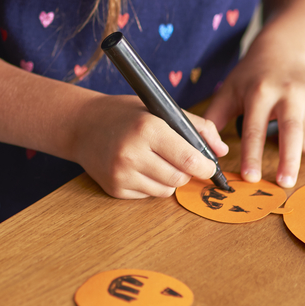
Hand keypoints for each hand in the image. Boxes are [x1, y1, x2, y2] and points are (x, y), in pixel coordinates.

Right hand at [71, 93, 227, 198]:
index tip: (207, 166)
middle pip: (179, 178)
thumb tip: (222, 150)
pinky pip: (147, 196)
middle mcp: (132, 153)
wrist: (82, 125)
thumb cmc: (126, 115)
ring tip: (155, 161)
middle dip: (186, 172)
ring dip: (168, 180)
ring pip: (165, 190)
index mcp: (148, 128)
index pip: (188, 160)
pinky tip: (137, 168)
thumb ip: (196, 127)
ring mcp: (121, 173)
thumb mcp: (161, 110)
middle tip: (178, 159)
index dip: (205, 167)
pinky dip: (149, 185)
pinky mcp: (113, 188)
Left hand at [204, 46, 304, 187]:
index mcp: (260, 92)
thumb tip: (205, 151)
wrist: (283, 52)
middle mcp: (289, 93)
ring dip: (294, 149)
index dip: (252, 156)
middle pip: (291, 134)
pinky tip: (298, 121)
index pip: (254, 130)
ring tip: (281, 130)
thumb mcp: (227, 92)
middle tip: (284, 184)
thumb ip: (213, 120)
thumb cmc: (251, 78)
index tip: (250, 178)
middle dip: (288, 162)